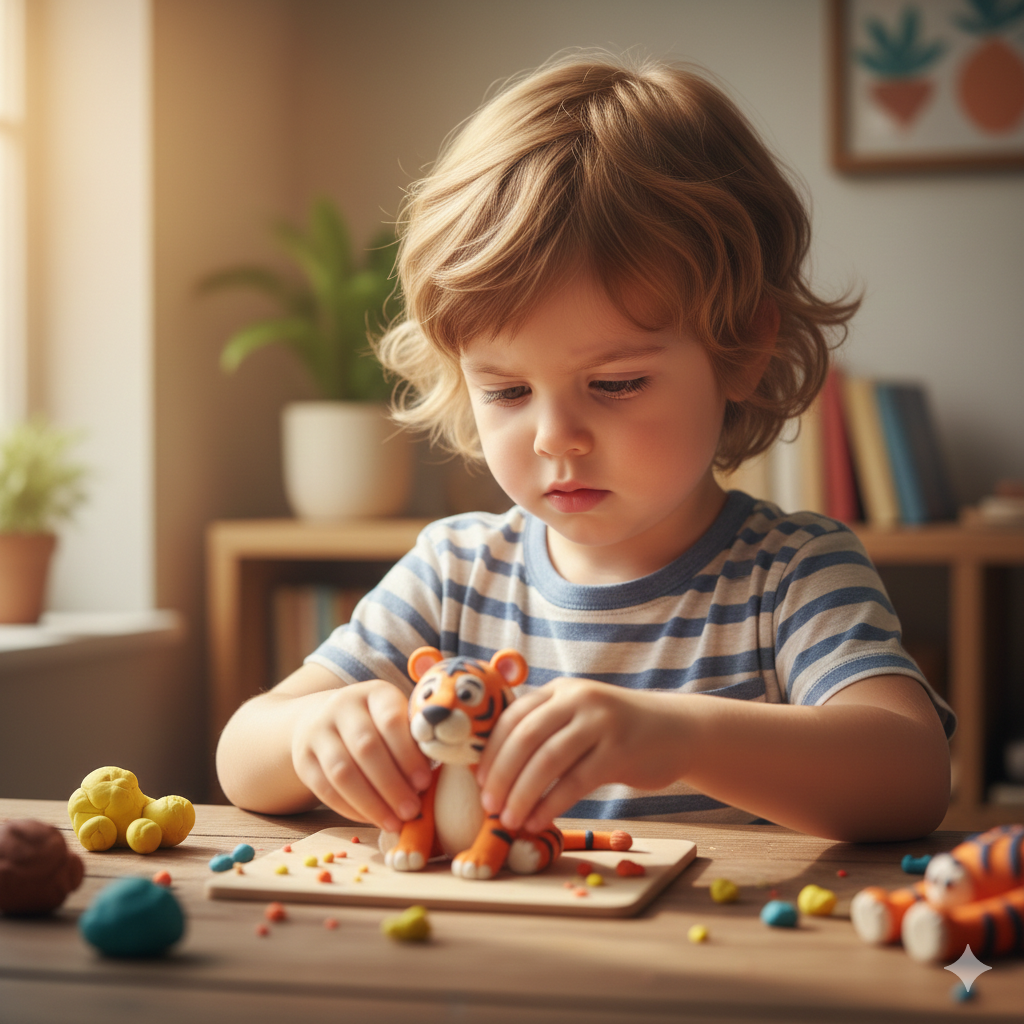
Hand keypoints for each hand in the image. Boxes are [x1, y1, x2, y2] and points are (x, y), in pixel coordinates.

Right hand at [290, 680, 432, 831]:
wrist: (322, 719)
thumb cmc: (377, 726)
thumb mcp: (396, 719)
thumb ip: (414, 741)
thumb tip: (433, 781)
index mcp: (375, 693)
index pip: (391, 720)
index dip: (408, 754)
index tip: (424, 783)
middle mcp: (342, 706)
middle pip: (366, 748)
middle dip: (392, 784)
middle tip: (412, 811)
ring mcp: (317, 731)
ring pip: (342, 772)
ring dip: (371, 802)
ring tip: (394, 822)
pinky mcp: (302, 759)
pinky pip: (325, 789)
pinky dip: (350, 809)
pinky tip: (371, 819)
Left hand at [475, 677, 688, 833]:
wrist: (676, 731)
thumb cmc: (617, 731)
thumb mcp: (579, 716)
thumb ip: (545, 730)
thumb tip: (493, 769)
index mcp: (560, 690)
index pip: (513, 717)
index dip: (491, 751)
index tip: (477, 781)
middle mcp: (579, 699)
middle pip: (525, 737)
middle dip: (502, 775)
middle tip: (488, 806)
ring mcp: (601, 723)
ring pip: (548, 761)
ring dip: (522, 794)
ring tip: (510, 820)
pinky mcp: (619, 751)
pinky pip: (576, 781)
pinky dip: (551, 804)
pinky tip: (538, 821)